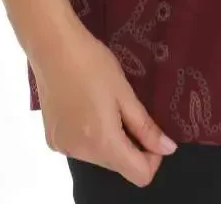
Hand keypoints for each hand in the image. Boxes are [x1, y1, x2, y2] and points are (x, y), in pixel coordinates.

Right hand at [30, 22, 177, 187]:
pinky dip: (91, 136)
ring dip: (111, 140)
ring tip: (105, 105)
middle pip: (118, 166)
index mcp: (102, 142)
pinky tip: (87, 107)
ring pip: (99, 157)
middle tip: (129, 110)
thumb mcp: (125, 93)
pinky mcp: (52, 139)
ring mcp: (63, 148)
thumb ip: (146, 127)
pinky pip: (81, 148)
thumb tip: (168, 149)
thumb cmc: (93, 63)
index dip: (153, 157)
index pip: (139, 174)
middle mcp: (80, 153)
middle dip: (131, 146)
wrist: (52, 46)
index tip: (152, 131)